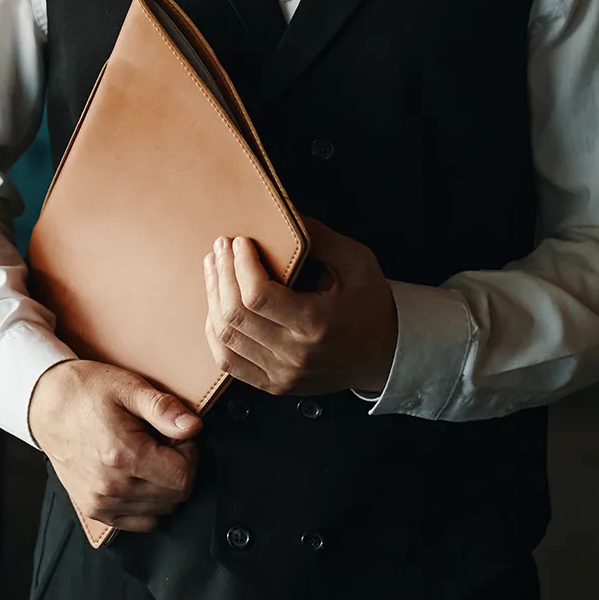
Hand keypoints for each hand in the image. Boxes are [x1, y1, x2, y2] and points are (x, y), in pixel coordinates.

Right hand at [26, 359, 201, 532]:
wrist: (45, 404)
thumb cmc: (85, 393)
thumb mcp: (128, 387)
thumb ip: (163, 408)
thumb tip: (193, 427)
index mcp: (124, 455)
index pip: (184, 476)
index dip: (189, 454)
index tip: (176, 437)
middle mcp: (112, 486)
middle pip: (175, 496)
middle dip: (177, 468)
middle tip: (160, 443)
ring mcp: (101, 502)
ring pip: (161, 510)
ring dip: (163, 486)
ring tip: (145, 457)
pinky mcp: (94, 510)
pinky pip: (140, 522)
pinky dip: (148, 503)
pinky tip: (137, 477)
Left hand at [203, 220, 398, 397]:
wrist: (385, 354)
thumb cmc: (370, 305)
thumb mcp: (356, 262)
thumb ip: (318, 238)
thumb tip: (282, 215)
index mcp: (315, 324)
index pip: (257, 296)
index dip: (240, 265)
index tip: (240, 241)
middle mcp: (295, 354)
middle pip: (235, 315)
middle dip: (221, 274)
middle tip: (220, 248)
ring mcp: (281, 374)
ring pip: (225, 338)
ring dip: (212, 298)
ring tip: (215, 269)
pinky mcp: (273, 384)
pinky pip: (228, 361)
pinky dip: (215, 332)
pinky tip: (216, 306)